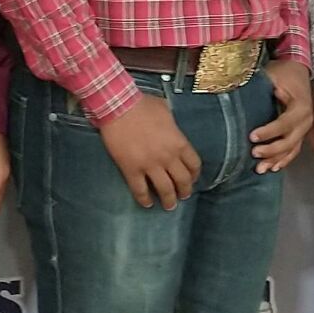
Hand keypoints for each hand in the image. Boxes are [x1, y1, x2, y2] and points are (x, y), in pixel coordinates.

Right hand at [98, 94, 200, 208]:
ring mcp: (150, 165)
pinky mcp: (132, 170)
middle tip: (183, 195)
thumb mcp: (166, 110)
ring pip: (165, 190)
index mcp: (179, 143)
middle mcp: (168, 157)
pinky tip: (147, 204)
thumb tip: (171, 126)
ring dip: (169, 200)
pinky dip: (145, 199)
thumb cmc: (143, 105)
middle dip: (185, 191)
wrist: (118, 107)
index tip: (192, 178)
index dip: (195, 174)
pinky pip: (140, 190)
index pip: (194, 164)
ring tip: (169, 206)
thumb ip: (172, 124)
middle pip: (182, 181)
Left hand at [251, 59, 312, 172]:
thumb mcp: (273, 75)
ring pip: (291, 149)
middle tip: (253, 153)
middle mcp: (306, 120)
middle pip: (289, 141)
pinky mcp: (300, 132)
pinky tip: (273, 168)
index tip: (252, 136)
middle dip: (271, 150)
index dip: (268, 132)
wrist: (298, 69)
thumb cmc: (285, 72)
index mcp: (301, 107)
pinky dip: (283, 160)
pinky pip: (293, 150)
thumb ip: (262, 87)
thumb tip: (242, 99)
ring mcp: (305, 128)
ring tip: (260, 168)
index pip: (284, 123)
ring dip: (275, 160)